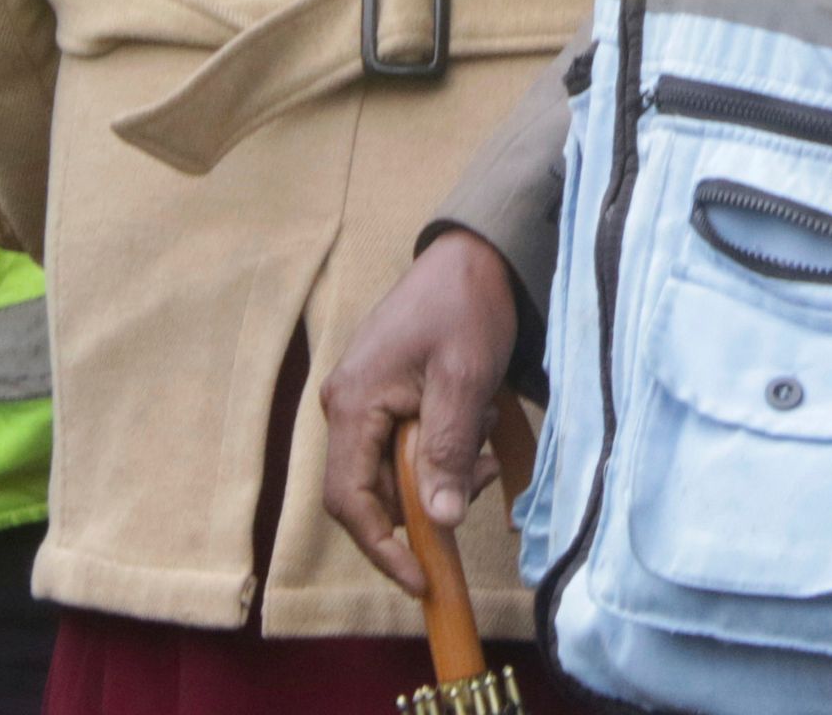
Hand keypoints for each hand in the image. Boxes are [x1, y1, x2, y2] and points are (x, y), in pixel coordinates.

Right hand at [319, 230, 522, 597]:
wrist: (474, 255)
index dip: (382, 547)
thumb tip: (439, 520)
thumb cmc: (466, 307)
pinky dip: (444, 448)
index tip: (422, 577)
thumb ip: (447, 451)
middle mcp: (347, 406)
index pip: (349, 499)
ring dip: (443, 469)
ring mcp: (364, 401)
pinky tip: (476, 419)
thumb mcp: (464, 380)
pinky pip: (407, 445)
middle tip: (480, 475)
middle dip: (428, 498)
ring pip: (395, 470)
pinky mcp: (387, 395)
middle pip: (373, 491)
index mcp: (354, 403)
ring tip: (484, 431)